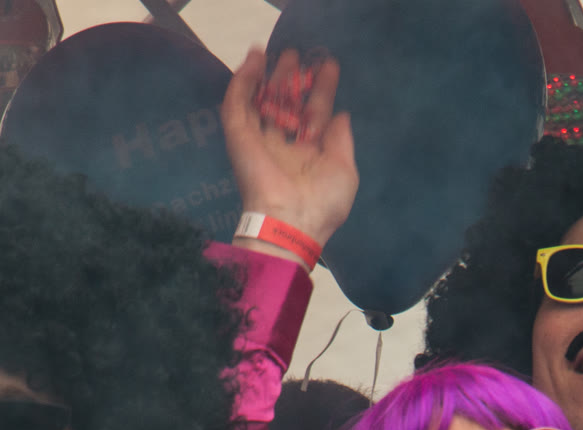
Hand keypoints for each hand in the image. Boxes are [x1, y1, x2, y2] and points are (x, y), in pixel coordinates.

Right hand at [221, 47, 357, 247]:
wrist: (290, 223)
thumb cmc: (322, 203)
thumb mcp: (344, 170)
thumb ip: (341, 140)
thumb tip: (342, 115)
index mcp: (308, 156)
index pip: (314, 115)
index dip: (322, 91)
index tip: (330, 66)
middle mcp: (284, 147)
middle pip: (287, 105)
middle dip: (294, 80)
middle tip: (300, 56)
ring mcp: (259, 141)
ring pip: (262, 100)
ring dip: (269, 76)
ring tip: (281, 53)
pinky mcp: (239, 137)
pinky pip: (237, 103)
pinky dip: (243, 80)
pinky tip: (254, 60)